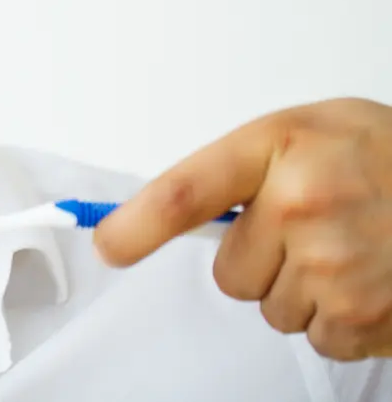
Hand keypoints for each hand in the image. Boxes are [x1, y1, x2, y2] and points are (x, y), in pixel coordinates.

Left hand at [95, 98, 391, 360]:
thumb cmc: (386, 154)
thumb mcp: (309, 133)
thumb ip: (246, 170)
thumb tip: (184, 219)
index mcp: (279, 147)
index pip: (185, 193)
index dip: (135, 225)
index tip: (105, 243)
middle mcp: (302, 205)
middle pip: (229, 273)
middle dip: (261, 258)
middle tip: (311, 227)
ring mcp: (334, 265)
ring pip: (270, 306)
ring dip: (302, 288)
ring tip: (352, 247)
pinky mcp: (364, 315)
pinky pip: (315, 336)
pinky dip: (338, 317)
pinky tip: (372, 278)